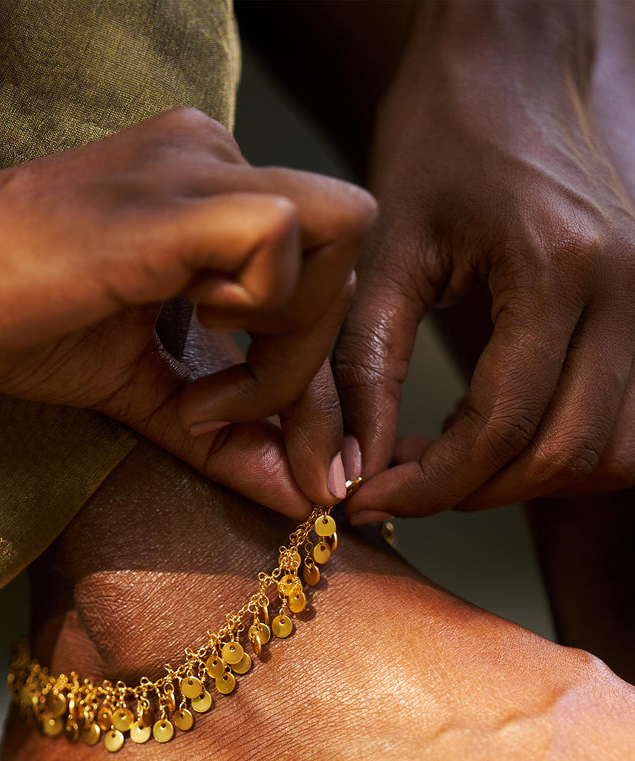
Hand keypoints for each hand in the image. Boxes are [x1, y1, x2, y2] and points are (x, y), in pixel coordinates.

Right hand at [0, 108, 373, 515]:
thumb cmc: (14, 325)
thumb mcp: (144, 390)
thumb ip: (229, 436)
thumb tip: (304, 499)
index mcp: (209, 190)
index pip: (318, 268)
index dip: (315, 371)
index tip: (286, 456)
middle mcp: (213, 158)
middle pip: (348, 242)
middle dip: (318, 355)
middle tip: (238, 414)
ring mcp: (194, 167)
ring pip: (338, 231)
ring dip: (290, 336)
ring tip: (204, 385)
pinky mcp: (168, 199)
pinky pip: (279, 237)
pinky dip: (261, 312)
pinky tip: (186, 339)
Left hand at [334, 1, 634, 518]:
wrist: (526, 59)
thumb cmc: (449, 133)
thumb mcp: (391, 244)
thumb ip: (369, 364)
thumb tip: (354, 464)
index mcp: (559, 270)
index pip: (504, 428)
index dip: (430, 484)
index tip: (366, 498)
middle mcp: (629, 293)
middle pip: (567, 453)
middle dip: (473, 489)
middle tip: (397, 481)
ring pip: (616, 451)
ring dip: (530, 480)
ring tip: (450, 463)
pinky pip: (633, 419)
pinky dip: (572, 450)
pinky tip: (506, 434)